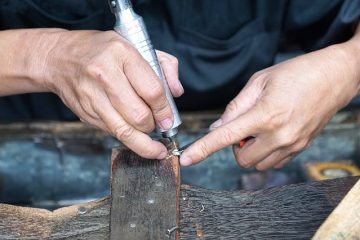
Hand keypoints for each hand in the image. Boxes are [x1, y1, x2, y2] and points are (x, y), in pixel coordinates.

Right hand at [40, 30, 182, 158]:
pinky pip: (112, 132)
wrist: (58, 58)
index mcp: (122, 54)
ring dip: (144, 142)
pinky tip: (135, 134)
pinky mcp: (85, 113)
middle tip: (160, 125)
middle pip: (139, 116)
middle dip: (155, 126)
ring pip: (125, 131)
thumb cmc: (101, 50)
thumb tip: (177, 92)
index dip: (165, 110)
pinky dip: (128, 138)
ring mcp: (92, 97)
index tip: (170, 119)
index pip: (152, 91)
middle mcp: (105, 76)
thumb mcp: (136, 45)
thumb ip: (164, 65)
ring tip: (154, 145)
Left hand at [180, 42, 359, 169]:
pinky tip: (271, 134)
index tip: (187, 159)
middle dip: (234, 147)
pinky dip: (266, 153)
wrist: (334, 76)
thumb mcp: (259, 81)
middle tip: (243, 127)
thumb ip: (236, 106)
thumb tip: (218, 126)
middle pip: (241, 159)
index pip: (225, 137)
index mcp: (265, 114)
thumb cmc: (297, 73)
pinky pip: (274, 162)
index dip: (203, 149)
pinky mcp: (301, 148)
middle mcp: (279, 135)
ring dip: (251, 151)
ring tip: (260, 129)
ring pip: (258, 164)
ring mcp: (292, 144)